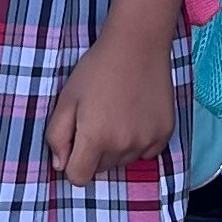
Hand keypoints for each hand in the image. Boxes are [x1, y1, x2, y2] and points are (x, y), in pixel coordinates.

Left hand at [44, 29, 175, 188]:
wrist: (138, 44)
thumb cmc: (97, 68)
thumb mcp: (66, 98)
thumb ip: (56, 136)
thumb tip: (60, 165)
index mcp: (95, 138)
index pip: (78, 178)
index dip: (72, 162)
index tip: (76, 142)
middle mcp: (122, 146)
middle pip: (101, 169)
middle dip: (94, 151)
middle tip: (96, 118)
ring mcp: (146, 141)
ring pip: (123, 161)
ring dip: (116, 147)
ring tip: (116, 113)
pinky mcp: (164, 134)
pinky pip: (145, 153)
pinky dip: (138, 141)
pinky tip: (135, 115)